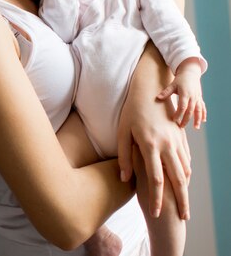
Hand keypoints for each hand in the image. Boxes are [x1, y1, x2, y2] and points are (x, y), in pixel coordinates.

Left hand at [117, 95, 190, 219]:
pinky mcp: (181, 136)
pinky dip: (187, 172)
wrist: (148, 92)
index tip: (157, 213)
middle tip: (183, 218)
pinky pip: (187, 158)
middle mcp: (167, 145)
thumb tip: (125, 179)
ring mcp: (177, 141)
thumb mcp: (122, 134)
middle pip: (178, 179)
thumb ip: (124, 157)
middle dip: (182, 201)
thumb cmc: (130, 113)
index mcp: (150, 146)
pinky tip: (184, 183)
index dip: (157, 199)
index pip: (156, 180)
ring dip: (187, 188)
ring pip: (186, 169)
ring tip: (185, 205)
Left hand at [157, 60, 205, 127]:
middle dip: (186, 119)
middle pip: (190, 110)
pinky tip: (203, 120)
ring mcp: (197, 98)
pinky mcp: (200, 98)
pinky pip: (202, 107)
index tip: (174, 119)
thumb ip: (166, 92)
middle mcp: (193, 97)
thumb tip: (157, 97)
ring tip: (196, 127)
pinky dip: (203, 113)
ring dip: (198, 119)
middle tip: (181, 127)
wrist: (190, 73)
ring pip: (198, 110)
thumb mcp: (172, 84)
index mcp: (185, 94)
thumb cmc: (180, 79)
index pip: (182, 106)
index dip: (178, 113)